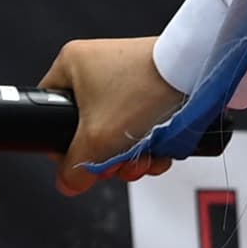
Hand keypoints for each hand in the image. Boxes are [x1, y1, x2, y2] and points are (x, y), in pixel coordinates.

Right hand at [40, 37, 185, 193]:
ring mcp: (127, 76)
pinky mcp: (152, 84)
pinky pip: (139, 123)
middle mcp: (97, 66)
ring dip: (129, 156)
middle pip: (86, 129)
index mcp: (71, 65)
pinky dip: (148, 143)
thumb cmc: (144, 91)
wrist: (196, 75)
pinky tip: (158, 153)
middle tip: (117, 165)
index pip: (50, 113)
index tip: (81, 162)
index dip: (64, 146)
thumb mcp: (96, 141)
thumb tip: (68, 182)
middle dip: (106, 157)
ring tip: (144, 160)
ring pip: (116, 131)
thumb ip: (74, 169)